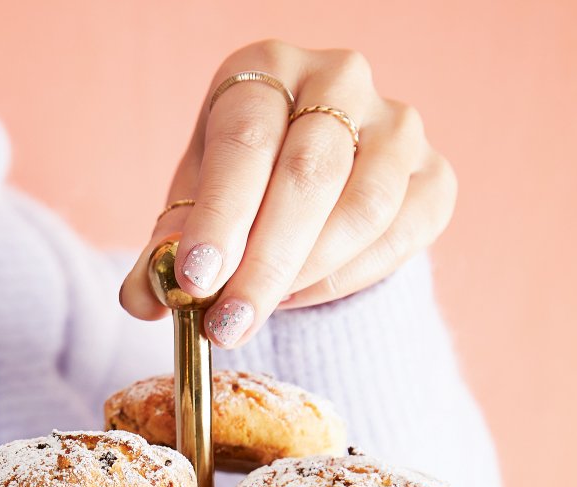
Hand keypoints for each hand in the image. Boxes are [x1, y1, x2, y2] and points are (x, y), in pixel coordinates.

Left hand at [121, 40, 455, 345]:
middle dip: (263, 264)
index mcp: (266, 70)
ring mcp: (397, 124)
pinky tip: (302, 296)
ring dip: (307, 276)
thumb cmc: (241, 193)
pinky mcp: (434, 176)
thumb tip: (142, 300)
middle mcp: (339, 77)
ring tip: (261, 312)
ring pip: (363, 207)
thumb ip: (163, 256)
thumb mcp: (193, 212)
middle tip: (229, 326)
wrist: (312, 194)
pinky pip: (398, 236)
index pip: (245, 139)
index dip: (220, 216)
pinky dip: (347, 279)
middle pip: (307, 174)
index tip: (194, 280)